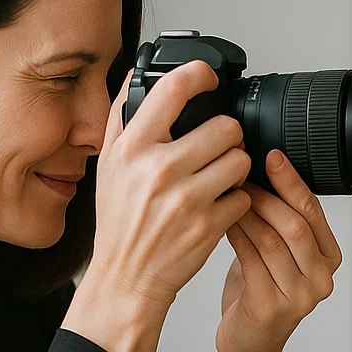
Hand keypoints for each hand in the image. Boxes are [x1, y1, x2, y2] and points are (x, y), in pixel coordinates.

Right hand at [63, 61, 251, 351]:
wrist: (126, 278)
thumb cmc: (119, 223)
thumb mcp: (108, 166)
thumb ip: (122, 117)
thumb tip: (137, 74)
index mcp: (133, 149)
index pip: (174, 90)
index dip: (200, 74)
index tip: (208, 77)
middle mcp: (159, 170)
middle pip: (224, 126)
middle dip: (227, 135)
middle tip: (217, 146)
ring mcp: (186, 198)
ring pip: (240, 159)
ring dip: (236, 165)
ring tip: (220, 175)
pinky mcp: (209, 224)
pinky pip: (243, 195)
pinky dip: (237, 200)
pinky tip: (218, 204)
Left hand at [213, 151, 341, 351]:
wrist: (248, 344)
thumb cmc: (259, 292)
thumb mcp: (277, 253)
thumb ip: (278, 220)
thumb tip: (260, 167)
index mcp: (329, 259)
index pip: (314, 212)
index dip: (292, 182)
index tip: (272, 156)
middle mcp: (321, 278)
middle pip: (297, 225)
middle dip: (268, 194)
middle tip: (241, 172)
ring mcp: (299, 297)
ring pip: (273, 241)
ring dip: (247, 212)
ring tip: (227, 193)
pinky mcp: (272, 308)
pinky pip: (252, 261)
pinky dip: (236, 235)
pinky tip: (223, 221)